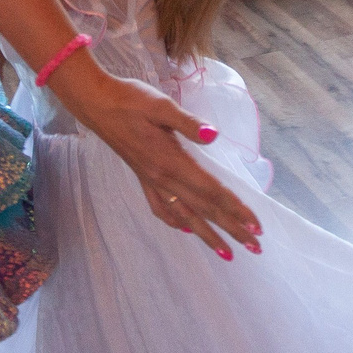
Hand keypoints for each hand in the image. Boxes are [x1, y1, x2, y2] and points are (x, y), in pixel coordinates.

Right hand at [49, 61, 262, 256]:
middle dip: (231, 229)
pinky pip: (161, 208)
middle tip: (255, 247)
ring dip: (208, 235)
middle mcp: (162, 177)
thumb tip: (214, 134)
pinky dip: (175, 222)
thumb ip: (189, 123)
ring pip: (184, 215)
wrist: (96, 104)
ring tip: (227, 253)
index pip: (212, 191)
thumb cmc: (130, 100)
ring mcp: (151, 181)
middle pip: (204, 209)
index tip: (256, 225)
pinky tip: (185, 228)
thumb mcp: (161, 106)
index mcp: (171, 161)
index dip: (236, 209)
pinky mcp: (142, 178)